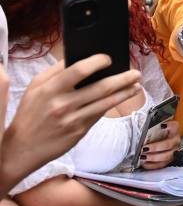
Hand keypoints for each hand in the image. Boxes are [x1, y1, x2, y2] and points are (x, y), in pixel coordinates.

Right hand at [0, 56, 141, 192]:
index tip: (108, 58)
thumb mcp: (36, 88)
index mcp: (50, 89)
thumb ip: (56, 71)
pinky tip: (122, 97)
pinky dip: (113, 104)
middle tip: (136, 73)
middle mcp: (63, 104)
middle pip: (101, 87)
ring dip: (125, 93)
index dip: (97, 62)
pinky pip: (100, 114)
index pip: (78, 70)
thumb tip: (78, 57)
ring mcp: (73, 119)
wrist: (22, 148)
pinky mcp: (80, 131)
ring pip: (106, 103)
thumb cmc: (30, 113)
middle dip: (123, 79)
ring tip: (137, 85)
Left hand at [141, 121, 181, 169]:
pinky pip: (161, 165)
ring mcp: (173, 151)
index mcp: (173, 130)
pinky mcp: (167, 160)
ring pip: (166, 156)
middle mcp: (175, 140)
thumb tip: (137, 116)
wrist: (153, 141)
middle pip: (169, 144)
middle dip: (156, 147)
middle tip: (144, 148)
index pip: (175, 126)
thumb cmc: (151, 132)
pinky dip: (152, 165)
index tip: (161, 125)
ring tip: (143, 156)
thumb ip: (147, 121)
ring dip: (154, 157)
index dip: (170, 126)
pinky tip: (144, 163)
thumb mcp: (150, 124)